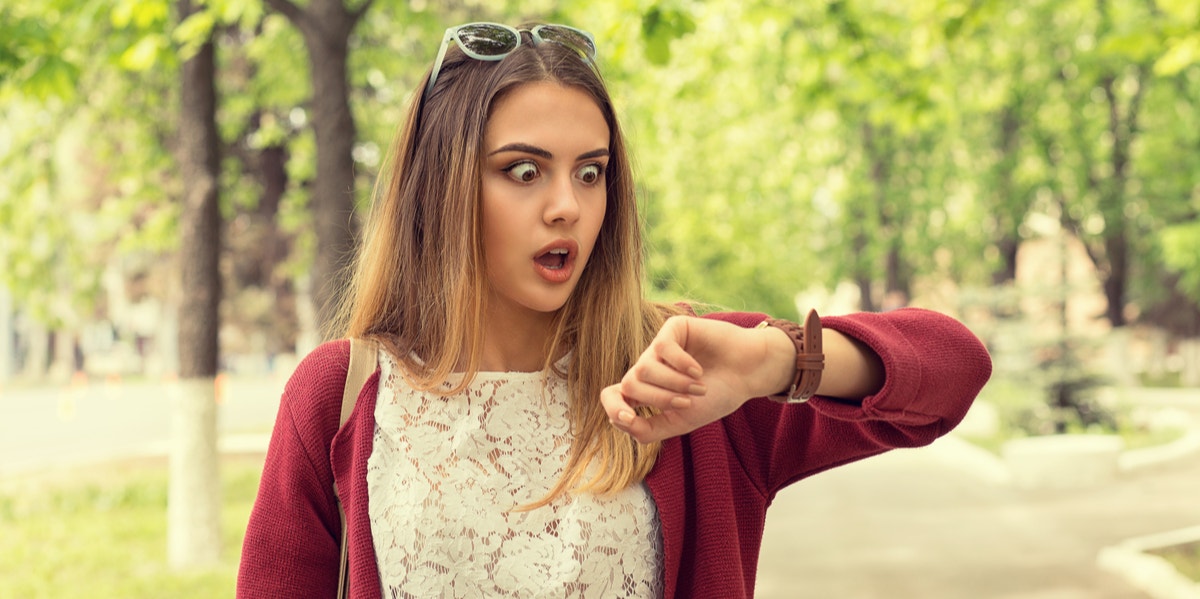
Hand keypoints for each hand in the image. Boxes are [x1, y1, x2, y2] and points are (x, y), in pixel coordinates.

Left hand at [600, 316, 794, 443]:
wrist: (747, 375)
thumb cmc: (716, 398)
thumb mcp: (680, 422)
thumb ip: (647, 430)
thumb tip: (617, 421)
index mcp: (646, 391)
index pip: (611, 395)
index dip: (613, 407)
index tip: (630, 417)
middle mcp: (648, 367)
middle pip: (629, 384)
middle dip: (659, 398)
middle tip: (687, 402)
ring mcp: (658, 347)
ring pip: (643, 368)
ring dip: (674, 384)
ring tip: (700, 386)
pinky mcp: (672, 328)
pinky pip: (662, 348)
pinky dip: (682, 365)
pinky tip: (698, 369)